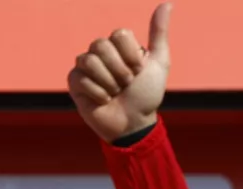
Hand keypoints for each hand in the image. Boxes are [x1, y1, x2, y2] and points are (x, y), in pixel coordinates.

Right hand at [67, 3, 172, 142]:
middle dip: (120, 70)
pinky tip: (104, 100)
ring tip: (116, 93)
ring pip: (89, 61)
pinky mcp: (74, 82)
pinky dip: (98, 93)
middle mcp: (100, 52)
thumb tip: (168, 4)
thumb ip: (159, 33)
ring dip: (110, 83)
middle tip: (127, 84)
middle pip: (101, 45)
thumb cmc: (147, 94)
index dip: (131, 55)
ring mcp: (85, 66)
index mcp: (118, 44)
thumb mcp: (159, 62)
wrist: (135, 122)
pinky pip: (80, 78)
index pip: (119, 34)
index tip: (139, 70)